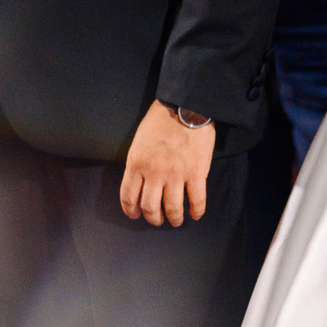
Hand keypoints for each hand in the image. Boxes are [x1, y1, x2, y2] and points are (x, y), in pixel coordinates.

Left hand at [120, 101, 216, 226]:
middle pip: (150, 207)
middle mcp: (154, 173)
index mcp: (137, 163)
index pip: (128, 196)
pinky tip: (196, 214)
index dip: (131, 210)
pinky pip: (197, 200)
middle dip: (153, 219)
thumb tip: (139, 181)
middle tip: (157, 220)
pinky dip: (197, 211)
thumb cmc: (161, 119)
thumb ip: (138, 162)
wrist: (186, 106)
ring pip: (172, 208)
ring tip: (176, 220)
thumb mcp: (139, 140)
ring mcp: (177, 174)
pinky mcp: (197, 173)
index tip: (135, 215)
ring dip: (174, 218)